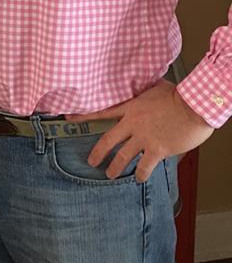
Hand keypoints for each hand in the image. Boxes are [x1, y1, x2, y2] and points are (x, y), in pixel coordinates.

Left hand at [67, 79, 213, 181]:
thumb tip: (142, 83)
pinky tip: (137, 178)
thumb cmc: (178, 95)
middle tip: (91, 161)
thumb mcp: (155, 87)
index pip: (102, 111)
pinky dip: (140, 174)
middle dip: (98, 152)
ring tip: (110, 175)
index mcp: (131, 107)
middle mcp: (133, 123)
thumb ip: (145, 90)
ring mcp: (144, 137)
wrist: (193, 106)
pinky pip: (144, 166)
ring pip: (123, 156)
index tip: (69, 118)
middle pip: (108, 139)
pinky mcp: (156, 149)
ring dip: (115, 167)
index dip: (84, 115)